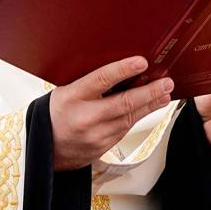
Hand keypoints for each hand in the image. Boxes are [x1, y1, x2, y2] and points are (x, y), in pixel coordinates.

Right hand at [49, 56, 172, 169]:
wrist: (45, 148)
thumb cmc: (56, 113)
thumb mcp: (65, 91)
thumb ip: (89, 82)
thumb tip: (120, 69)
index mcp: (72, 96)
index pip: (101, 79)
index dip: (123, 69)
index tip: (141, 62)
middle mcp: (85, 117)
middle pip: (123, 103)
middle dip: (149, 92)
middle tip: (166, 83)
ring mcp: (95, 135)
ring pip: (129, 118)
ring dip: (150, 105)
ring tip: (165, 94)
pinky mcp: (103, 147)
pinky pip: (125, 129)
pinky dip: (139, 117)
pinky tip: (149, 108)